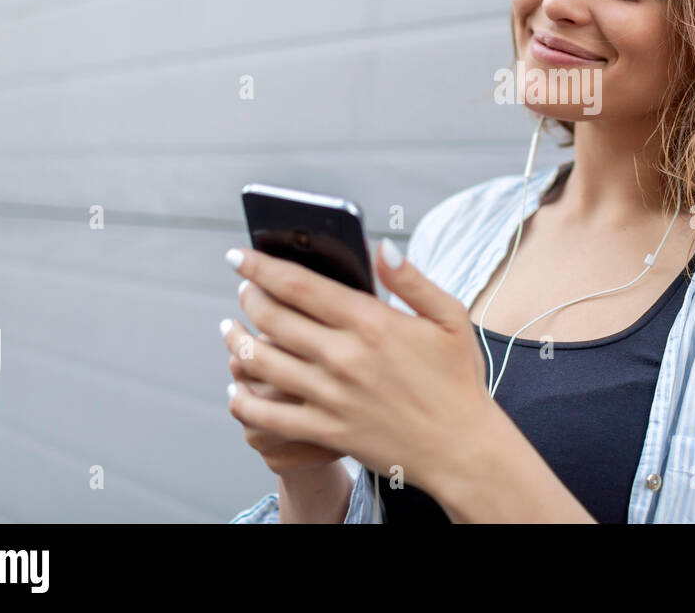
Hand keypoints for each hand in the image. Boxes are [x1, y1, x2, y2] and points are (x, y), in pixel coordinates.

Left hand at [221, 239, 496, 498]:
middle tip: (243, 289)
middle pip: (272, 317)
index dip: (260, 266)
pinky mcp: (326, 430)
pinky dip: (242, 400)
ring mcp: (331, 396)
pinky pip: (267, 415)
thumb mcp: (449, 319)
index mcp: (372, 322)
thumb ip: (412, 280)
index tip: (240, 255)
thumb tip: (381, 246)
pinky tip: (236, 388)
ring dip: (237, 341)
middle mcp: (345, 356)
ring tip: (231, 330)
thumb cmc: (458, 380)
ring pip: (261, 362)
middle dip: (248, 297)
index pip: (298, 285)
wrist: (463, 448)